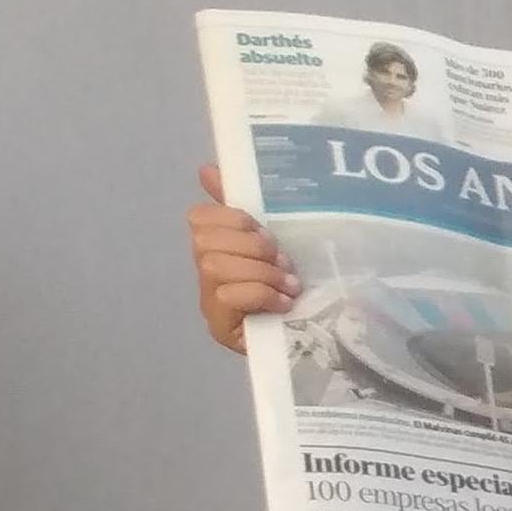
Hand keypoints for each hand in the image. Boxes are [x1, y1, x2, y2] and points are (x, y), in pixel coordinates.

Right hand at [188, 165, 297, 352]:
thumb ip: (245, 211)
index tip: (267, 232)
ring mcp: (210, 301)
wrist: (311, 341)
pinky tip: (283, 303)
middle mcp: (206, 273)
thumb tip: (207, 169)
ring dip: (259, 271)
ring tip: (288, 284)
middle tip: (283, 261)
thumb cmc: (292, 289)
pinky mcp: (221, 327)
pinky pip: (228, 296)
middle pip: (205, 241)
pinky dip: (261, 294)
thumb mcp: (275, 245)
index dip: (233, 218)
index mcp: (216, 246)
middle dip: (251, 247)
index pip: (200, 217)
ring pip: (214, 266)